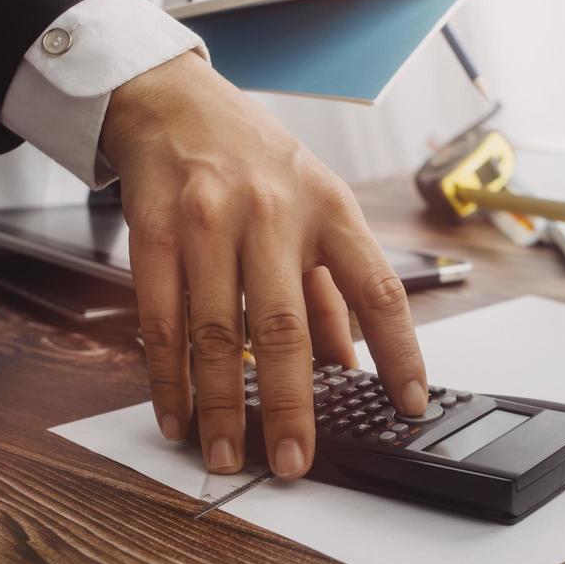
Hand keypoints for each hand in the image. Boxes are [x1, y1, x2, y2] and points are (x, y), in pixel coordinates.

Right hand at [102, 51, 428, 478]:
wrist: (173, 102)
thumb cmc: (255, 160)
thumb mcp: (315, 205)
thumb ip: (333, 288)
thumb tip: (352, 367)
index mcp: (331, 209)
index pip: (379, 290)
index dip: (401, 353)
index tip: (409, 406)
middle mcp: (274, 214)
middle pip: (285, 325)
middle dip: (292, 404)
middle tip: (294, 461)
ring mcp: (209, 223)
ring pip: (215, 333)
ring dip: (222, 407)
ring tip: (228, 456)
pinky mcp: (154, 233)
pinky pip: (161, 322)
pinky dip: (168, 380)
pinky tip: (179, 417)